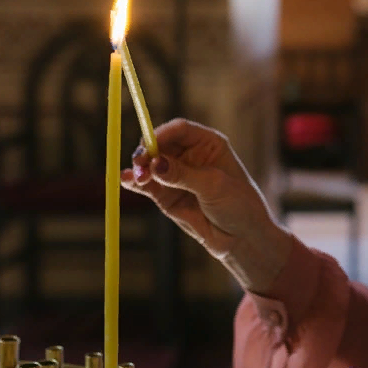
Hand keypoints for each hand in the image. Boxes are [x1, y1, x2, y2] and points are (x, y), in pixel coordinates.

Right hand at [120, 118, 291, 292]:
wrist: (242, 238)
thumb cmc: (239, 205)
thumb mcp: (214, 186)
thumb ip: (183, 175)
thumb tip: (156, 163)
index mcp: (208, 143)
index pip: (180, 129)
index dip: (163, 133)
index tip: (150, 144)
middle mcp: (189, 155)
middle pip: (160, 144)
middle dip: (147, 152)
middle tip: (140, 163)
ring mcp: (176, 174)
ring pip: (150, 164)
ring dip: (140, 168)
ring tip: (136, 176)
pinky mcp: (165, 194)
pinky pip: (146, 184)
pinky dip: (134, 181)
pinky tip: (125, 179)